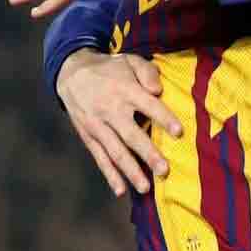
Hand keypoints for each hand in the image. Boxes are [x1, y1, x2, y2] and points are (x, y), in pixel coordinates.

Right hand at [57, 48, 183, 196]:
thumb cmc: (110, 68)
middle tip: (164, 170)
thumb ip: (147, 72)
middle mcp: (110, 110)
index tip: (179, 132)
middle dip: (148, 154)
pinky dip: (110, 175)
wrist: (70, 73)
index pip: (147, 105)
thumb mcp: (129, 60)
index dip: (163, 118)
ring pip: (115, 151)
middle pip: (131, 134)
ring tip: (146, 188)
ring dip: (130, 171)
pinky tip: (120, 190)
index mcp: (125, 90)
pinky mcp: (88, 136)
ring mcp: (97, 125)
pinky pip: (99, 158)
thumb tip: (158, 91)